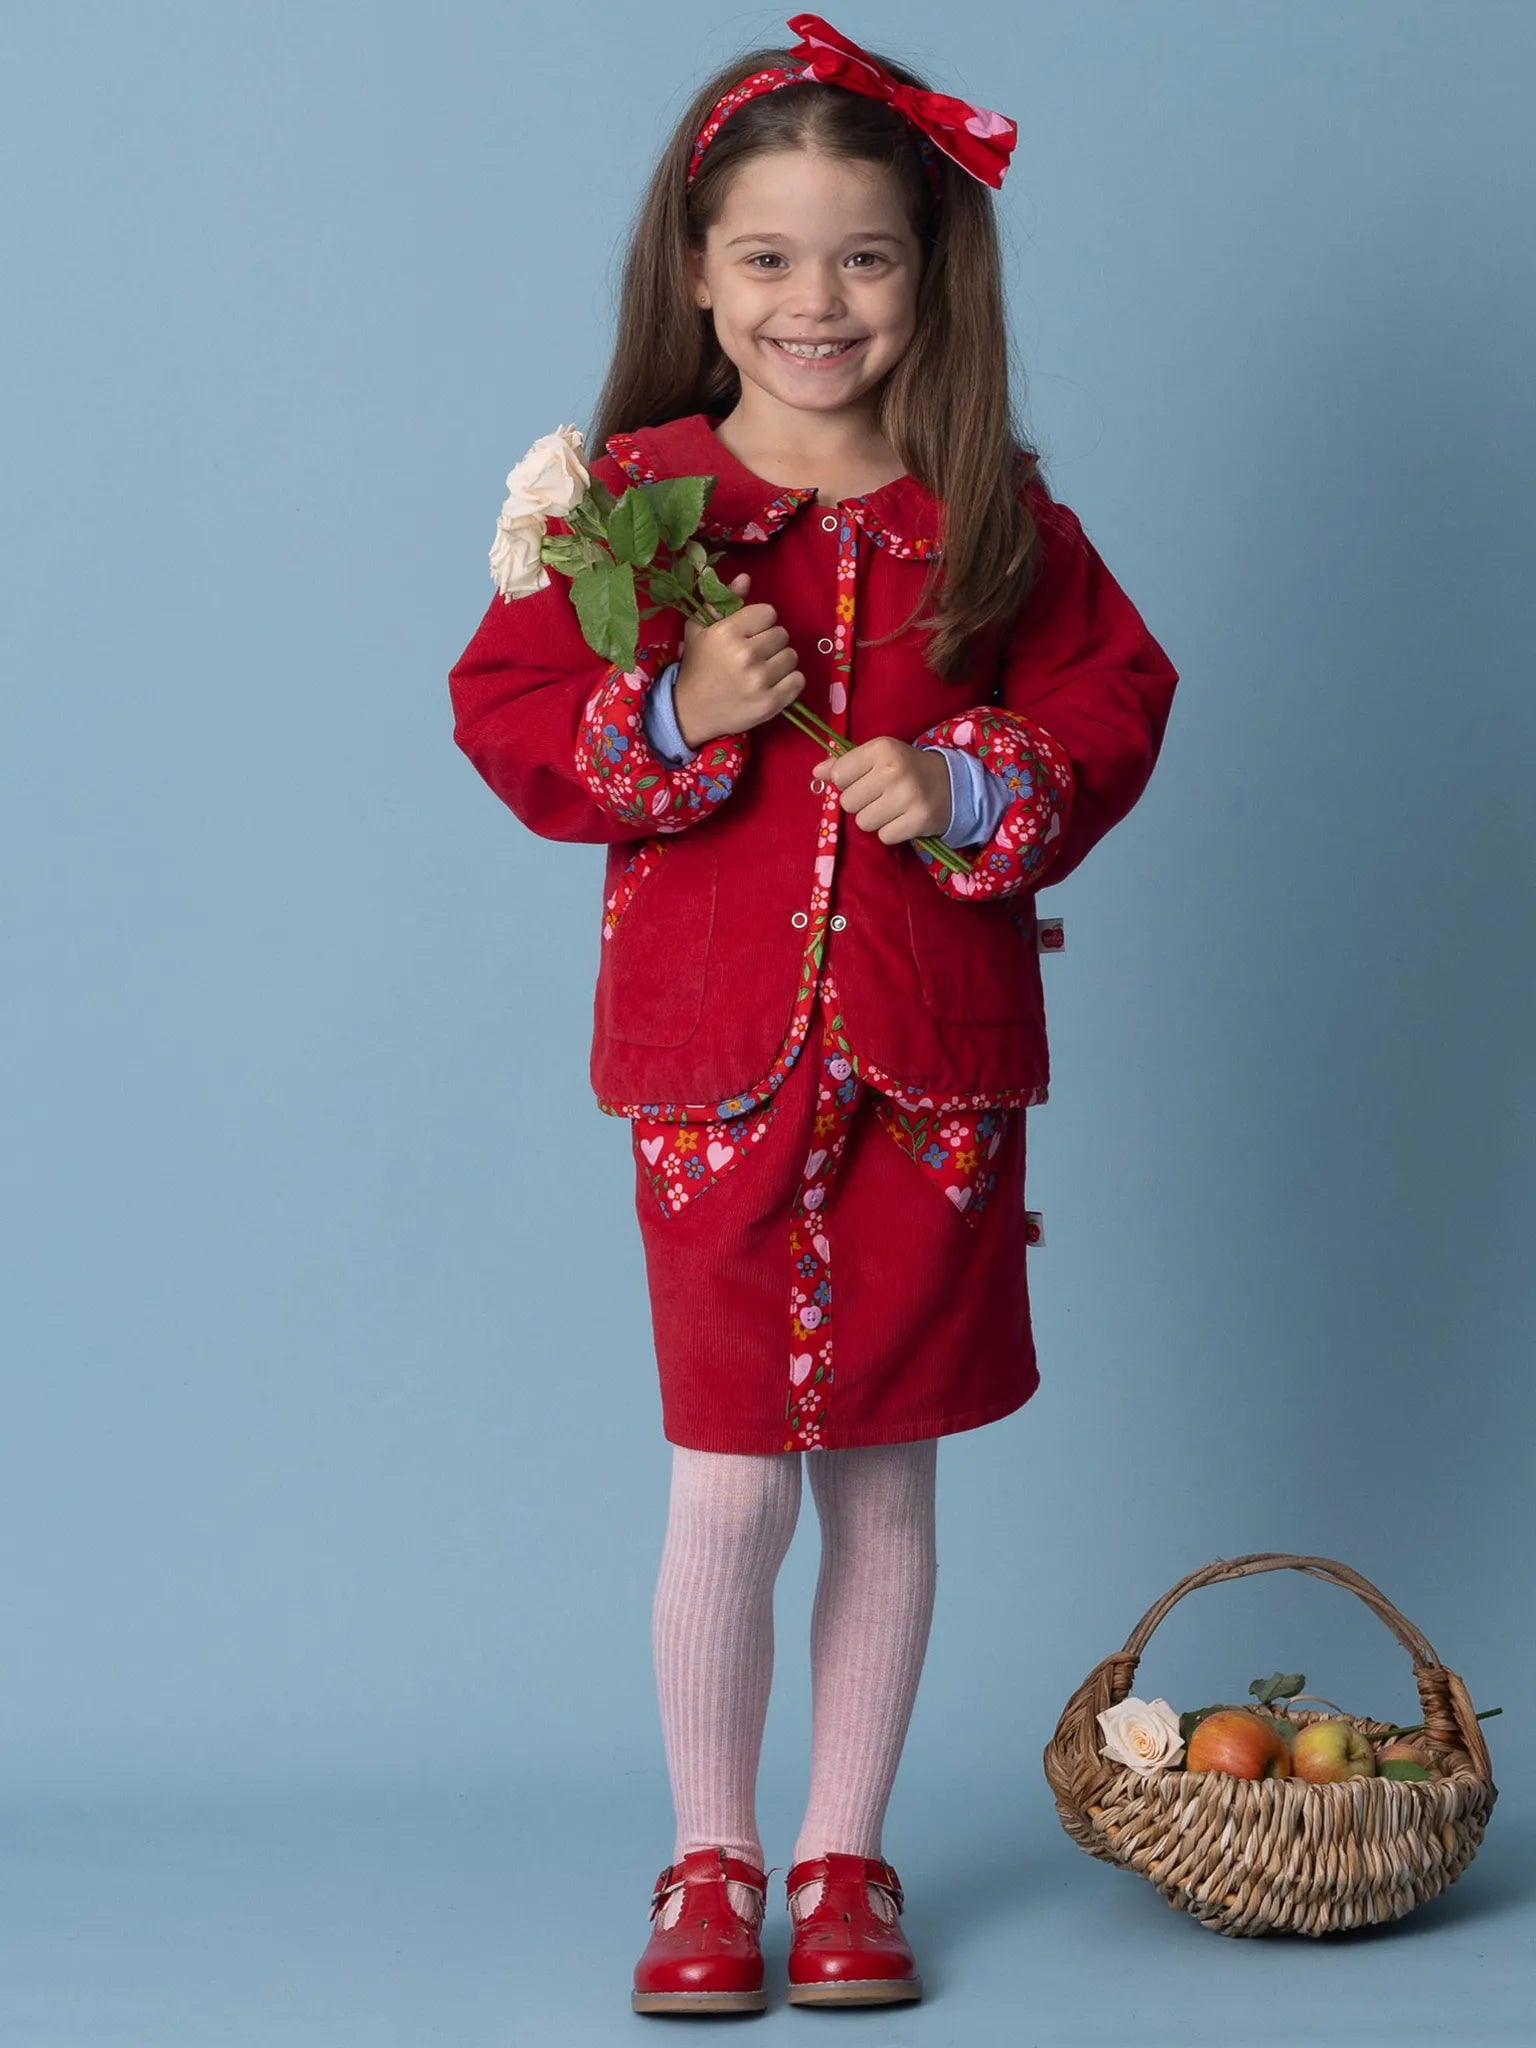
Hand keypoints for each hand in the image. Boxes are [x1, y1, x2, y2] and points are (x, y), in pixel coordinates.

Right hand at [672, 571, 805, 747]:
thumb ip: (722, 601)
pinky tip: (772, 684)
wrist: (690, 711)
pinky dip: (789, 682)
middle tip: (756, 654)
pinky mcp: (771, 702)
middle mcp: (745, 654)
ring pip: (792, 656)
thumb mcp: (699, 629)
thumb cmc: (697, 666)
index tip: (750, 634)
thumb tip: (746, 578)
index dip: (761, 622)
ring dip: (780, 662)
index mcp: (728, 632)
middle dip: (771, 642)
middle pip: (782, 634)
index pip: (769, 613)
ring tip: (763, 670)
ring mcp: (760, 680)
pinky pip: (798, 680)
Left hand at [811, 735, 952, 844]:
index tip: (864, 779)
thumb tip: (816, 772)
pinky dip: (891, 831)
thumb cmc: (906, 768)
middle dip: (860, 802)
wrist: (951, 783)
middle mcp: (894, 770)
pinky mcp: (918, 820)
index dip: (847, 782)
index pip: (839, 775)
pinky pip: (883, 837)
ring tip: (891, 807)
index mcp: (882, 749)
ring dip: (874, 819)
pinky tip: (902, 818)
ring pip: (863, 822)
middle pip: (848, 802)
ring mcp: (908, 796)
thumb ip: (845, 763)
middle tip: (880, 795)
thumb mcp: (877, 756)